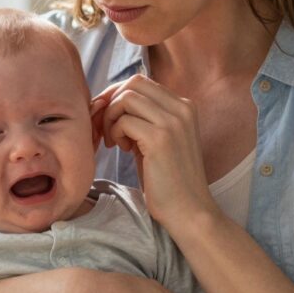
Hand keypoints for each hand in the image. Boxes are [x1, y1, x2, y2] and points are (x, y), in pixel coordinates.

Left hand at [92, 76, 216, 226]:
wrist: (189, 211)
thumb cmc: (170, 180)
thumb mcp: (160, 140)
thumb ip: (145, 118)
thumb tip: (112, 100)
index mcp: (185, 106)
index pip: (142, 81)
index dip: (117, 95)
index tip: (107, 117)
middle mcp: (182, 108)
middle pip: (133, 83)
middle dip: (110, 102)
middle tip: (104, 127)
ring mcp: (173, 122)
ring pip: (126, 98)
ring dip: (112, 118)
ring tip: (115, 141)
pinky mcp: (161, 138)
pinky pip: (124, 120)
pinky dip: (115, 132)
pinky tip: (122, 149)